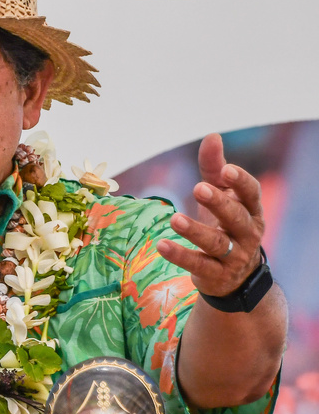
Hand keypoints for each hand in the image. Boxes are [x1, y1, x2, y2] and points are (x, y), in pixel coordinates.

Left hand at [156, 133, 263, 296]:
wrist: (236, 277)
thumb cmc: (226, 225)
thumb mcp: (222, 197)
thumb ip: (214, 169)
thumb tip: (212, 136)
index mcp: (251, 210)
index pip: (251, 193)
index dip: (240, 182)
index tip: (226, 170)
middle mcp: (247, 233)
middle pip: (235, 217)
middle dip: (218, 203)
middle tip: (199, 188)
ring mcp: (234, 256)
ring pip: (216, 243)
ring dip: (195, 231)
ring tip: (175, 219)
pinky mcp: (216, 275)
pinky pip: (198, 264)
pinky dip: (180, 255)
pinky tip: (162, 245)